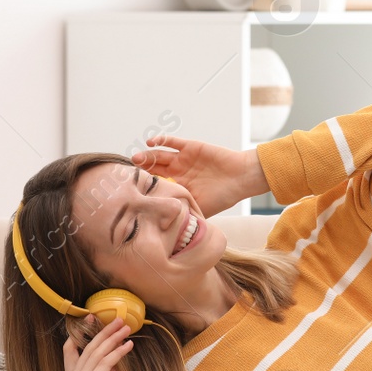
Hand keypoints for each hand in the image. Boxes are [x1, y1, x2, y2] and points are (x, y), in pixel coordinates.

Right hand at [62, 317, 132, 370]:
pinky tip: (128, 345)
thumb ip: (106, 370)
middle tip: (118, 320)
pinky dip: (118, 353)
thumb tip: (113, 350)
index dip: (80, 334)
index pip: (69, 352)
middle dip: (103, 332)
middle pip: (86, 350)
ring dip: (113, 339)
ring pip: (96, 355)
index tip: (92, 319)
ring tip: (126, 328)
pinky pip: (106, 364)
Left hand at [130, 134, 263, 216]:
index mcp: (178, 187)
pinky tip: (151, 142)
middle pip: (154, 169)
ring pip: (159, 155)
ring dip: (148, 156)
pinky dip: (162, 140)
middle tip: (130, 171)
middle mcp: (178, 172)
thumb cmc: (223, 196)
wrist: (241, 178)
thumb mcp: (200, 208)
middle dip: (142, 169)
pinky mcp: (190, 147)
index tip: (130, 189)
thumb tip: (163, 230)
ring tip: (137, 158)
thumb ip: (183, 213)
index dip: (143, 186)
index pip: (156, 186)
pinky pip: (173, 142)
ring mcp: (183, 159)